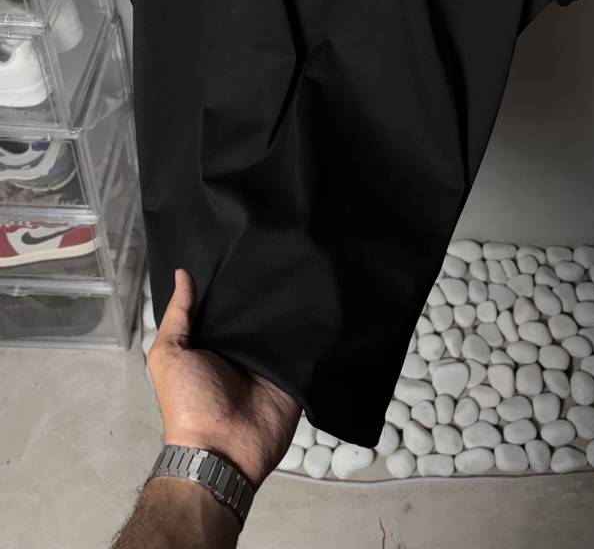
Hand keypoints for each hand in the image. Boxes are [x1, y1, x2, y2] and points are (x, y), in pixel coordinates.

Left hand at [147, 269, 300, 489]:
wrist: (221, 452)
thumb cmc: (188, 404)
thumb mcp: (169, 355)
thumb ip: (178, 316)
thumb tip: (182, 273)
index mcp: (212, 344)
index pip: (224, 306)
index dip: (230, 282)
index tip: (243, 248)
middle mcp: (240, 351)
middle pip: (255, 313)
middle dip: (262, 290)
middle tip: (277, 253)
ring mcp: (268, 364)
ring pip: (281, 327)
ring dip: (288, 306)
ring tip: (299, 269)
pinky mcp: (292, 377)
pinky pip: (302, 351)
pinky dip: (309, 332)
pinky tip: (317, 302)